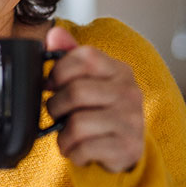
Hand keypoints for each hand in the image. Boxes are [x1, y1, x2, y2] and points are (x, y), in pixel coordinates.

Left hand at [45, 27, 144, 172]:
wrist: (124, 150)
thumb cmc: (99, 112)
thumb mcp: (88, 81)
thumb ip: (70, 56)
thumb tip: (53, 34)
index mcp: (118, 70)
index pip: (84, 57)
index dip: (59, 71)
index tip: (53, 84)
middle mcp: (130, 92)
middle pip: (75, 92)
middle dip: (55, 107)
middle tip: (57, 114)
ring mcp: (132, 120)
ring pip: (77, 123)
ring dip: (63, 135)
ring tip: (68, 135)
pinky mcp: (129, 147)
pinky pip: (85, 148)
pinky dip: (73, 152)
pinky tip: (79, 150)